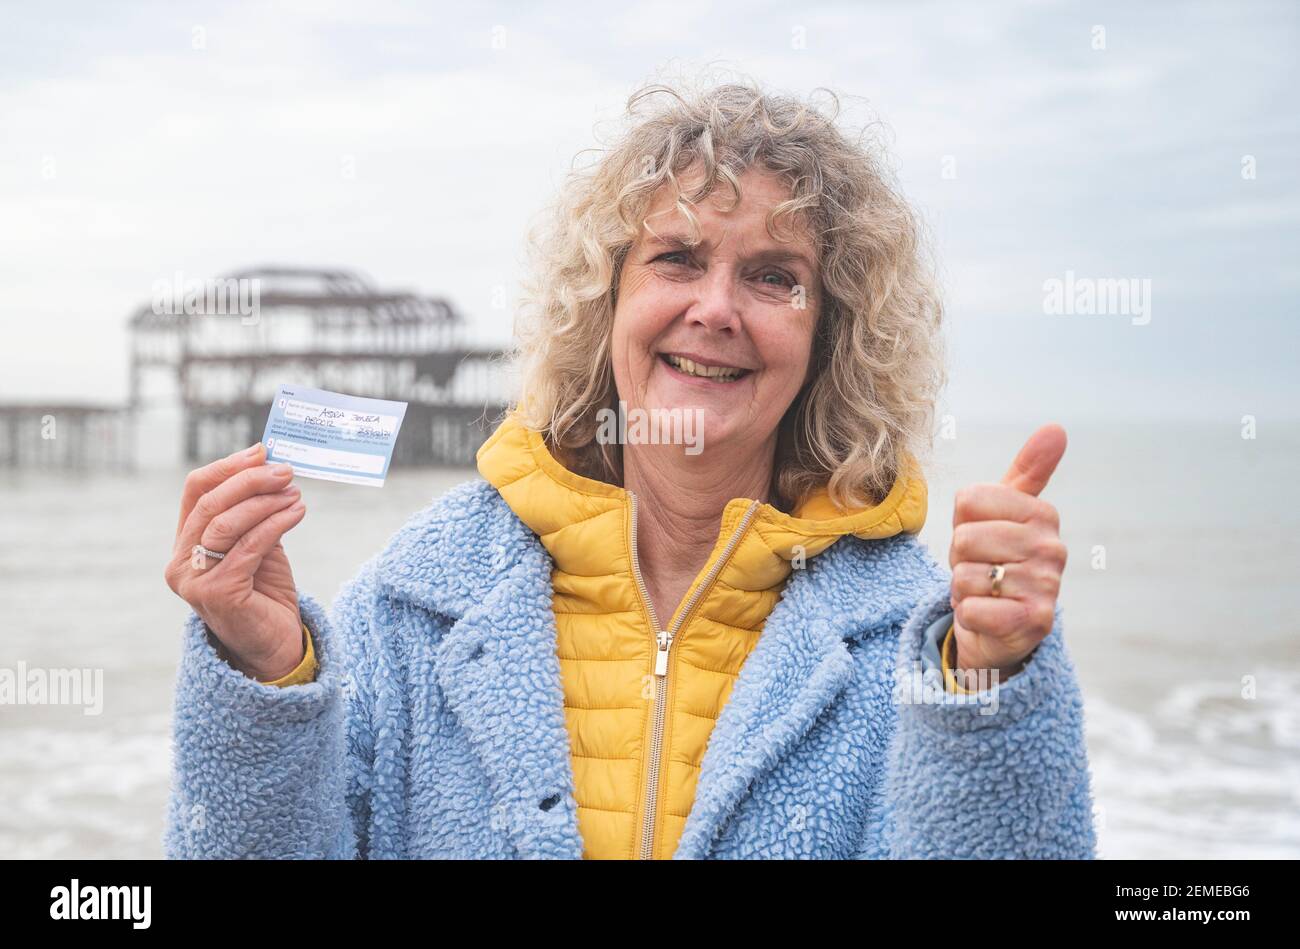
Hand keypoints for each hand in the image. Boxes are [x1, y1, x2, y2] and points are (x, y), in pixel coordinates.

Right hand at [163, 442, 308, 680]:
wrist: (274, 644)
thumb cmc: (264, 591)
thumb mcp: (257, 544)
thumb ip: (254, 513)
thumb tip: (270, 466)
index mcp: (184, 542)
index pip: (196, 490)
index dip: (228, 467)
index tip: (262, 451)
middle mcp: (180, 561)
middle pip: (212, 503)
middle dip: (251, 480)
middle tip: (285, 471)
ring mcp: (194, 580)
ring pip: (228, 523)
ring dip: (266, 501)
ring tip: (295, 493)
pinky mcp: (217, 594)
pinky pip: (249, 547)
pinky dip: (276, 524)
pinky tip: (297, 512)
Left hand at [947, 424, 1067, 685]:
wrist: (1000, 627)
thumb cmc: (997, 560)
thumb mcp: (1005, 512)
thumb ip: (1028, 471)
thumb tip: (1057, 428)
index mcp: (1042, 514)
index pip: (968, 500)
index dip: (962, 522)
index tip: (981, 538)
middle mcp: (1052, 548)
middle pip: (964, 538)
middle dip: (960, 559)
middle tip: (981, 569)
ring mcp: (1047, 586)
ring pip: (965, 575)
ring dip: (963, 589)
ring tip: (986, 593)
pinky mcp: (1034, 623)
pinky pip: (972, 608)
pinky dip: (968, 614)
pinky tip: (987, 616)